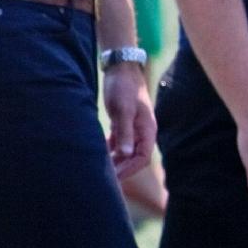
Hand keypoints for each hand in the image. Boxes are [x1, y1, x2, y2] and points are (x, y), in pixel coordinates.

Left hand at [102, 63, 155, 180]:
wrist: (120, 68)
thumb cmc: (123, 87)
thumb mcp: (123, 110)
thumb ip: (125, 132)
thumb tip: (126, 154)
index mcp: (147, 130)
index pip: (143, 158)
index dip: (130, 170)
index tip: (115, 178)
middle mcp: (142, 132)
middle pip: (134, 158)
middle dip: (122, 169)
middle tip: (105, 179)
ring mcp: (132, 128)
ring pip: (126, 151)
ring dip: (116, 161)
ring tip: (101, 170)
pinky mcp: (122, 123)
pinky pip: (118, 143)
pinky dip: (110, 151)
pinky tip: (100, 156)